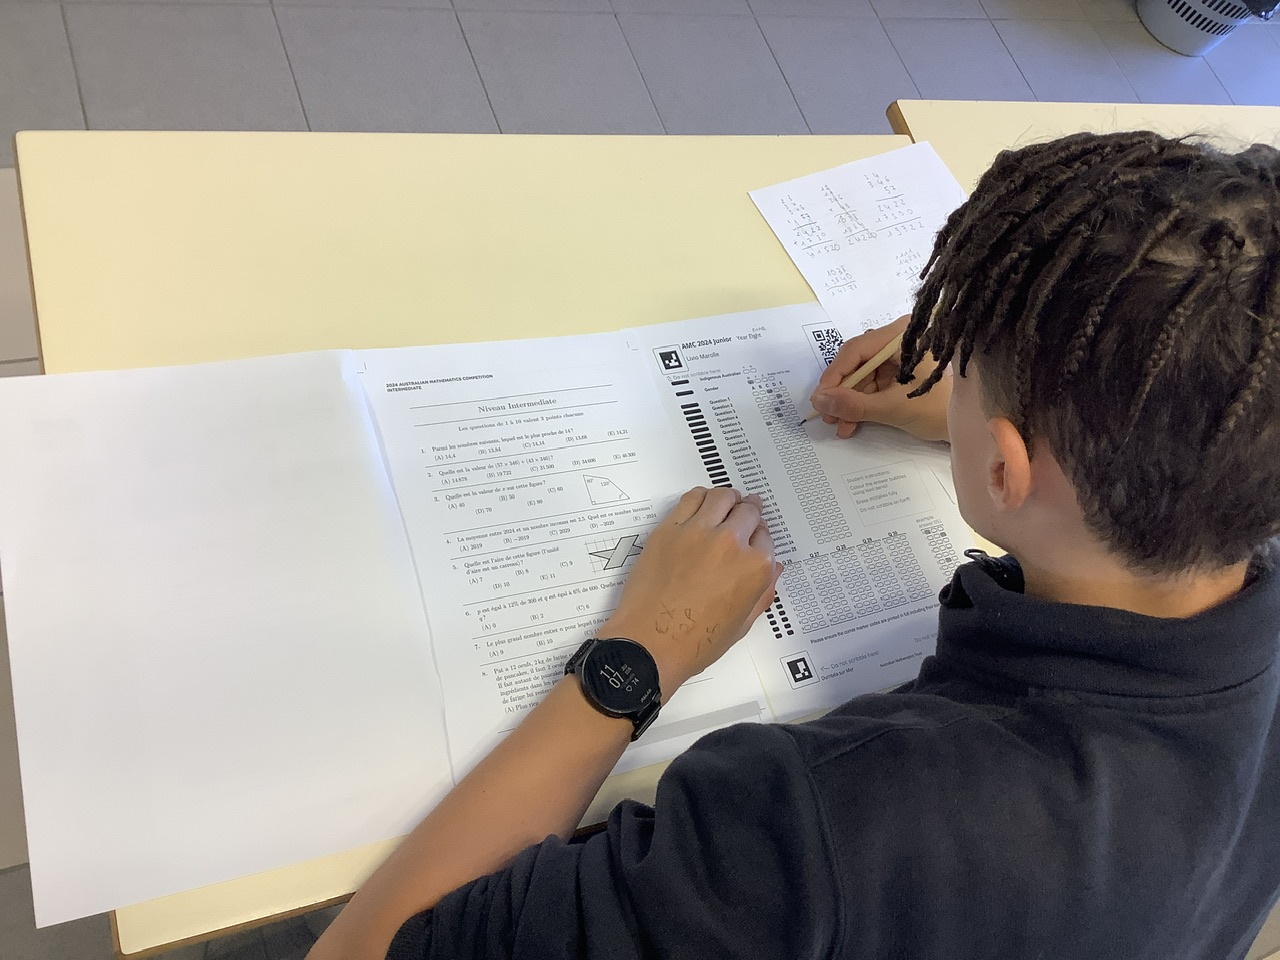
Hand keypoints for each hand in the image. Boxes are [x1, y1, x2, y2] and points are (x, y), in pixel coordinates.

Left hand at [602, 487, 779, 692]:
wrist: (650, 643)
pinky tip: (703, 502)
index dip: (761, 536)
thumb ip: (763, 593)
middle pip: (747, 511)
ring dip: (728, 498)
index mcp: (754, 568)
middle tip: (747, 512)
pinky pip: (690, 499)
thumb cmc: (693, 642)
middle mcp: (730, 544)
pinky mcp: (669, 529)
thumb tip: (773, 571)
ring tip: (728, 501)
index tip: (756, 537)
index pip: (766, 537)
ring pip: (721, 497)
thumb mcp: (742, 624)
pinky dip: (701, 497)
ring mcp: (697, 532)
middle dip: (750, 512)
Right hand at [809, 315, 949, 441]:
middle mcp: (899, 341)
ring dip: (849, 403)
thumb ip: (853, 405)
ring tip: (839, 426)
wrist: (972, 425)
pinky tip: (851, 424)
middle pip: (857, 363)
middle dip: (841, 393)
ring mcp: (899, 357)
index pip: (856, 350)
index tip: (820, 399)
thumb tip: (818, 401)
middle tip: (828, 415)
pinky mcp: (901, 373)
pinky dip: (862, 405)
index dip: (835, 376)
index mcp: (902, 336)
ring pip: (863, 378)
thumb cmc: (938, 409)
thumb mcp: (892, 408)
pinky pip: (873, 386)